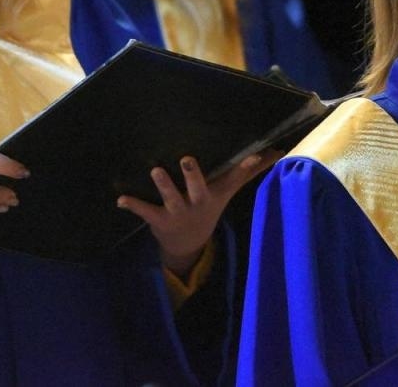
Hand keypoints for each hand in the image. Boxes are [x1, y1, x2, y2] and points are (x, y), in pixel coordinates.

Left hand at [117, 154, 276, 274]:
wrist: (188, 245)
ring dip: (164, 185)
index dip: (245, 167)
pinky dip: (133, 205)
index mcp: (214, 194)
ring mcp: (178, 212)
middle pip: (198, 188)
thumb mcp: (228, 191)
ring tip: (155, 169)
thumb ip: (248, 171)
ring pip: (172, 198)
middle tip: (187, 159)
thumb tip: (277, 152)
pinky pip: (145, 211)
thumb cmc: (208, 207)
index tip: (256, 154)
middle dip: (193, 175)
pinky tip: (120, 199)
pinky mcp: (158, 219)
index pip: (233, 179)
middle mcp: (197, 203)